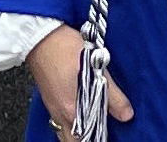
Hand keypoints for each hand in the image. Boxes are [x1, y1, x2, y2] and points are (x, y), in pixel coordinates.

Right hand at [26, 24, 133, 139]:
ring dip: (79, 133)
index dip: (101, 137)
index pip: (89, 138)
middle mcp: (60, 114)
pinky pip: (60, 122)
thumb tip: (126, 114)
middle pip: (75, 141)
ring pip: (66, 134)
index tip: (110, 134)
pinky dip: (71, 123)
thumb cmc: (64, 47)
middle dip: (89, 138)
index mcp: (72, 110)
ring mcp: (52, 108)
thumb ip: (111, 94)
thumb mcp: (95, 67)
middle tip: (102, 132)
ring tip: (93, 125)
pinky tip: (80, 113)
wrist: (40, 36)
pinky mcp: (49, 99)